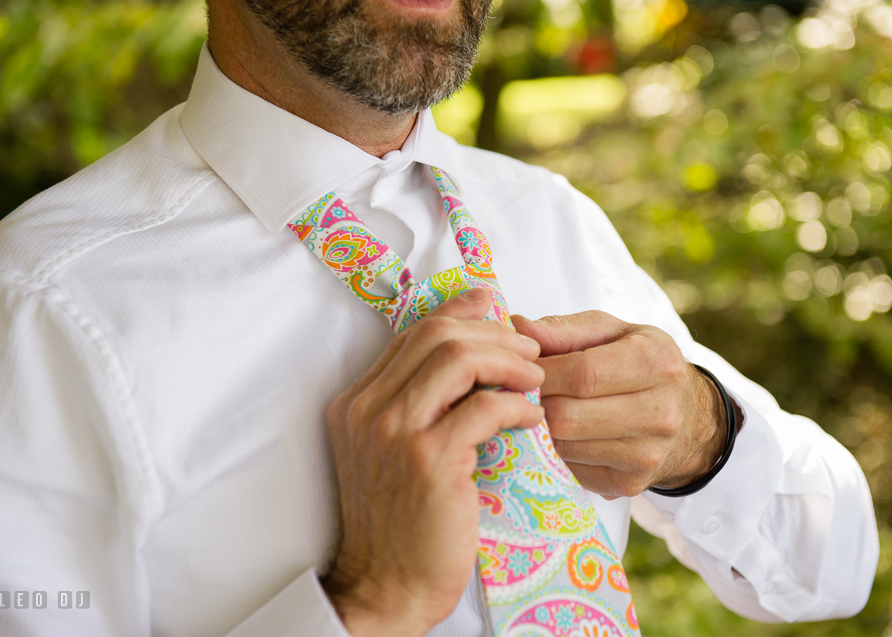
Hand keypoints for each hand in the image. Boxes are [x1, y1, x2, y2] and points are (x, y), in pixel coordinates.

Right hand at [321, 288, 544, 636]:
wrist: (386, 587)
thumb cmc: (399, 524)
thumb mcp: (390, 456)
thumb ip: (414, 408)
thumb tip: (468, 363)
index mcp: (356, 403)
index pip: (411, 334)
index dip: (457, 312)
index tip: (491, 303)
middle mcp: (367, 410)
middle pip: (436, 336)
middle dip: (492, 333)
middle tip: (529, 351)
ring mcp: (394, 433)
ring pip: (459, 360)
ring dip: (508, 362)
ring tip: (535, 379)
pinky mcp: (428, 460)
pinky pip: (484, 408)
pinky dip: (517, 405)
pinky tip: (531, 418)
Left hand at [511, 311, 726, 497]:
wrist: (690, 419)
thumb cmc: (641, 364)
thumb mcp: (612, 333)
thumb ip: (564, 329)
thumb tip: (517, 328)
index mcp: (657, 363)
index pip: (582, 373)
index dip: (540, 371)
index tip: (520, 367)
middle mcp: (660, 412)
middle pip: (568, 415)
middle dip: (535, 402)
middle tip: (522, 392)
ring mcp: (646, 454)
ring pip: (564, 445)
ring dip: (541, 428)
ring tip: (539, 409)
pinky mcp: (629, 484)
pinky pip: (570, 469)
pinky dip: (555, 452)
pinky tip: (560, 434)